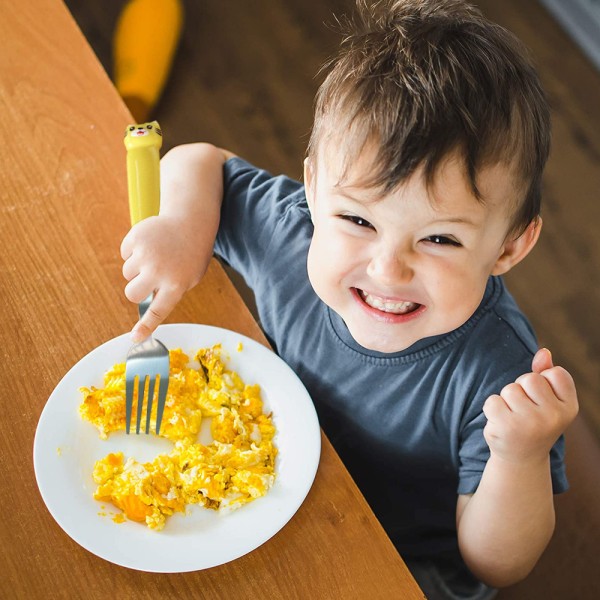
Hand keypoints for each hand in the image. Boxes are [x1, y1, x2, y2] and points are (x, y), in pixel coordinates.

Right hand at [120, 214, 207, 340]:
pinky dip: (133, 251)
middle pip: (131, 294)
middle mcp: (159, 272)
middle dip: (136, 290)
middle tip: (148, 280)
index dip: (145, 326)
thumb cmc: (191, 255)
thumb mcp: (189, 278)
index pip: (157, 311)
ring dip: (137, 269)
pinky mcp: (135, 238)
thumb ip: (169, 292)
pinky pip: (124, 254)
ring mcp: (146, 254)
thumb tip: (145, 303)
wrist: (191, 222)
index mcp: (176, 285)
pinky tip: (150, 244)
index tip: (135, 337)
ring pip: (127, 273)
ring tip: (156, 257)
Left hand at [482, 348, 578, 464]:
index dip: (544, 381)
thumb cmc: (535, 421)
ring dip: (506, 399)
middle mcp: (554, 417)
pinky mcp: (507, 428)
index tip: (542, 400)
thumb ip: (545, 373)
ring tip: (513, 416)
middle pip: (529, 378)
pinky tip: (501, 423)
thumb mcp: (548, 399)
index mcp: (570, 407)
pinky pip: (492, 400)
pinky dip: (492, 409)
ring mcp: (531, 423)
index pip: (555, 373)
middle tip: (524, 409)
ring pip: (509, 389)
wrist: (521, 457)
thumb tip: (543, 351)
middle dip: (522, 388)